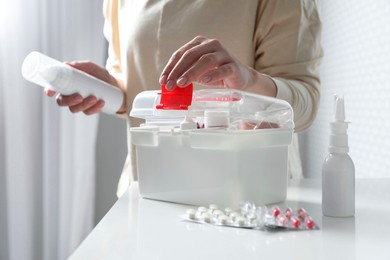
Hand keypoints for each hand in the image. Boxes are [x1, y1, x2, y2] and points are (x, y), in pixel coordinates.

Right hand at [45, 61, 121, 114]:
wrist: (113, 83)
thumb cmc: (98, 74)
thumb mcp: (90, 67)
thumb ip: (79, 65)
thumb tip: (67, 65)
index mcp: (66, 84)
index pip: (53, 88)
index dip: (49, 91)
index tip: (51, 93)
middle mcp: (69, 95)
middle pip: (61, 102)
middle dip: (69, 101)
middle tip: (80, 96)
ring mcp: (78, 103)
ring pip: (74, 109)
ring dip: (84, 105)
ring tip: (95, 97)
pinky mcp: (88, 109)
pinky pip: (88, 112)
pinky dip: (94, 109)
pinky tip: (102, 102)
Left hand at [159, 35, 275, 96]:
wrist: (240, 78)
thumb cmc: (215, 74)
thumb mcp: (197, 73)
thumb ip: (184, 74)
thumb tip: (168, 83)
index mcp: (200, 43)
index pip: (181, 53)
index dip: (170, 67)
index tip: (163, 80)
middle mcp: (211, 45)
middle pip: (191, 55)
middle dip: (178, 70)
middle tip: (170, 84)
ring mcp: (224, 54)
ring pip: (205, 60)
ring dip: (191, 72)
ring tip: (182, 83)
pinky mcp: (233, 65)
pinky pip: (223, 69)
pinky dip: (212, 75)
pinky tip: (204, 81)